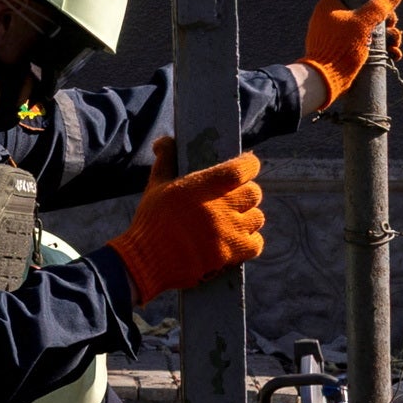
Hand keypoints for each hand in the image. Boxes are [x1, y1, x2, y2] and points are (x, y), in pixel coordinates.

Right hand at [109, 138, 265, 300]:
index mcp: (201, 186)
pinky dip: (249, 241)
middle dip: (245, 193)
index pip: (241, 169)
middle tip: (233, 198)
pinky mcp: (229, 254)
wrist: (146, 261)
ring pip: (257, 218)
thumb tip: (165, 141)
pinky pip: (256, 243)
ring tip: (233, 220)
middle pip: (253, 193)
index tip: (247, 165)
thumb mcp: (155, 185)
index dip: (249, 165)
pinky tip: (235, 239)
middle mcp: (219, 207)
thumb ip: (166, 159)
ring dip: (247, 217)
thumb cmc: (150, 220)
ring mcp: (227, 232)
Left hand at [302, 0, 402, 102]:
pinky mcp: (343, 52)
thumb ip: (380, 5)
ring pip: (366, 29)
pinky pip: (364, 45)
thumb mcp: (364, 22)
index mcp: (328, 5)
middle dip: (382, 16)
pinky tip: (394, 55)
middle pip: (360, 9)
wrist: (325, 79)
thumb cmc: (341, 46)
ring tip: (396, 42)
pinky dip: (380, 48)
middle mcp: (330, 19)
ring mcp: (336, 36)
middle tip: (392, 23)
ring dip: (385, 34)